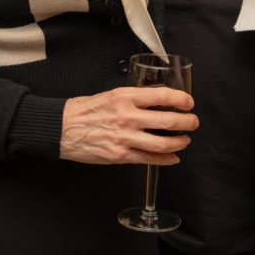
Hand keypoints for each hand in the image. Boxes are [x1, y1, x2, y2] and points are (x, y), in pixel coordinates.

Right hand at [61, 86, 197, 165]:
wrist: (61, 128)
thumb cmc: (84, 110)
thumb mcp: (111, 95)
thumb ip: (134, 98)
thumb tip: (158, 101)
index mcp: (125, 97)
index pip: (163, 96)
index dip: (181, 100)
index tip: (188, 102)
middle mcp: (127, 116)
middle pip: (169, 121)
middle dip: (188, 122)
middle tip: (193, 122)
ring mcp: (124, 138)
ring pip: (162, 143)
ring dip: (180, 142)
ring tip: (185, 139)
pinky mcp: (120, 155)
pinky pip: (149, 159)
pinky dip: (165, 159)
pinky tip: (173, 157)